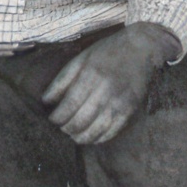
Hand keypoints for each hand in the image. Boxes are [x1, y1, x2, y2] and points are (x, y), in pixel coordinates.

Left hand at [42, 24, 178, 143]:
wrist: (140, 48)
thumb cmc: (105, 52)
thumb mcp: (79, 59)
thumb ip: (62, 80)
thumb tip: (46, 101)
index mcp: (90, 76)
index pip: (69, 105)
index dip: (57, 117)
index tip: (52, 119)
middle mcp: (105, 90)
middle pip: (81, 120)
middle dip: (67, 128)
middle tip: (62, 128)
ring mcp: (120, 101)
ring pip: (97, 129)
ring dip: (82, 137)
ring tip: (73, 135)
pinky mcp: (131, 109)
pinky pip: (114, 130)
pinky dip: (100, 138)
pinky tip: (91, 138)